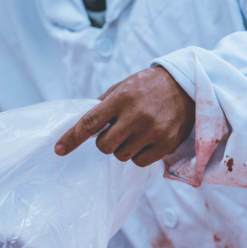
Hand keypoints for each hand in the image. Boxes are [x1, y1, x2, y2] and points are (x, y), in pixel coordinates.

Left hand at [55, 66, 195, 166]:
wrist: (187, 85)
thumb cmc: (149, 86)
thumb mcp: (124, 86)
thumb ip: (103, 105)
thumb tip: (83, 126)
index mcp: (122, 98)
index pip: (90, 122)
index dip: (72, 138)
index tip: (59, 149)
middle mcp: (137, 116)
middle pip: (104, 146)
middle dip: (105, 142)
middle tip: (116, 131)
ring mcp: (153, 131)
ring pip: (121, 156)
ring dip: (122, 148)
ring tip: (135, 132)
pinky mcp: (166, 144)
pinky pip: (139, 162)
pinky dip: (138, 155)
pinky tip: (146, 140)